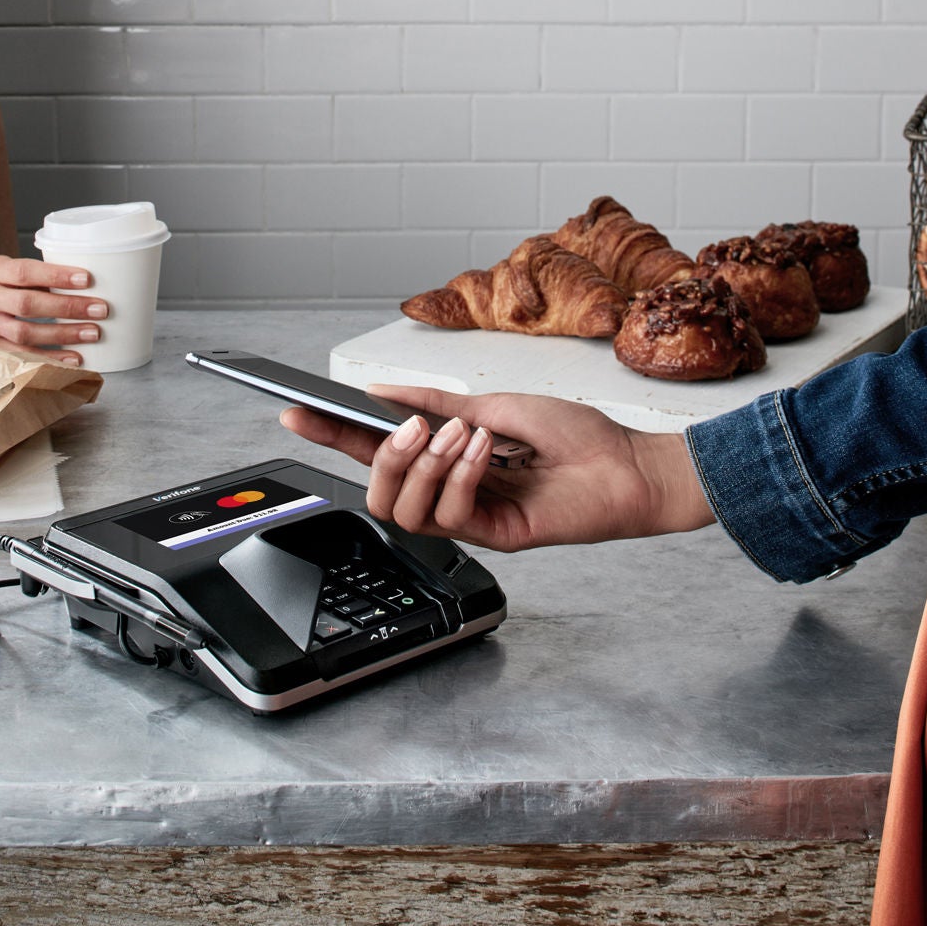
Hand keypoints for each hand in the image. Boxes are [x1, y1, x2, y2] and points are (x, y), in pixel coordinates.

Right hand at [0, 255, 107, 364]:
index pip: (25, 271)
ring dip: (63, 336)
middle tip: (100, 309)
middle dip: (68, 308)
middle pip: (28, 305)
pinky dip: (49, 359)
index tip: (86, 278)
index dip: (55, 275)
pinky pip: (20, 356)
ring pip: (25, 334)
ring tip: (93, 334)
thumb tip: (79, 285)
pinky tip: (73, 360)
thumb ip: (29, 276)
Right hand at [280, 385, 714, 551]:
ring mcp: (473, 517)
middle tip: (403, 426)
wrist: (629, 464)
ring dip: (422, 466)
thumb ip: (436, 401)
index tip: (297, 410)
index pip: (375, 451)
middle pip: (379, 493)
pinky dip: (462, 474)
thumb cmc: (576, 436)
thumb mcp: (494, 403)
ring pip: (406, 512)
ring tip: (454, 434)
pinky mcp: (496, 535)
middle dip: (375, 456)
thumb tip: (381, 390)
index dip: (332, 434)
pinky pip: (453, 515)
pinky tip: (484, 449)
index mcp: (445, 459)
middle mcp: (451, 492)